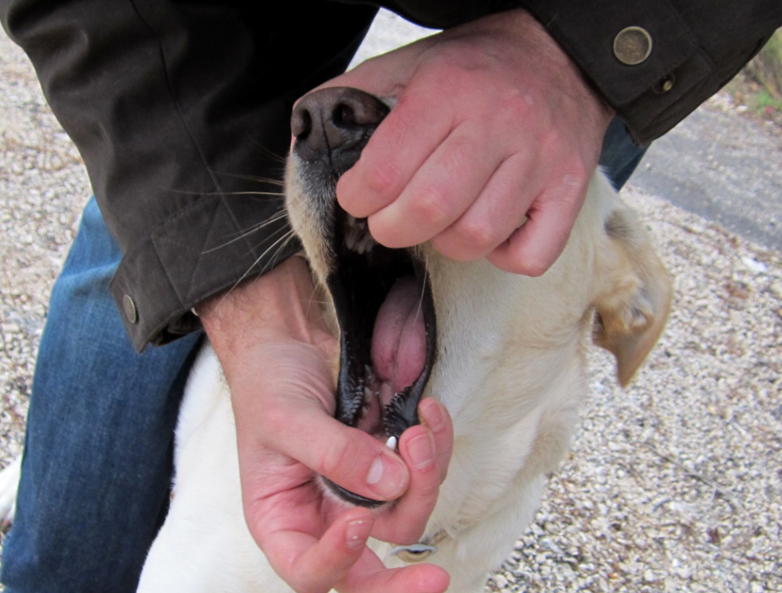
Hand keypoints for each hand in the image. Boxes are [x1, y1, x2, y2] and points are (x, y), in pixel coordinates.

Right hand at [199, 257, 452, 592]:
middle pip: (367, 571)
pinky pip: (421, 473)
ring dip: (425, 478)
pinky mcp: (385, 463)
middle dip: (403, 575)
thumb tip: (390, 484)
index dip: (337, 560)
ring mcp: (358, 491)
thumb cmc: (267, 384)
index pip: (309, 571)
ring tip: (419, 430)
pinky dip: (435, 446)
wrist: (287, 345)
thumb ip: (334, 453)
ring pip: (405, 515)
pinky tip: (429, 414)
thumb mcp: (286, 417)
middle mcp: (322, 515)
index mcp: (282, 518)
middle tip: (435, 574)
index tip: (358, 519)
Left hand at [317, 9, 612, 275]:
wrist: (560, 54)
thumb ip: (351, 96)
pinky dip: (503, 256)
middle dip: (393, 230)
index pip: (385, 171)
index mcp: (446, 91)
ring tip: (442, 222)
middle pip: (430, 209)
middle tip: (390, 222)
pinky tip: (491, 232)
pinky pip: (531, 254)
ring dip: (446, 243)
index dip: (358, 199)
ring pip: (478, 236)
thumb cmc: (473, 69)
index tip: (359, 198)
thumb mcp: (407, 63)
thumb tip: (304, 141)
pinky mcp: (569, 189)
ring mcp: (539, 159)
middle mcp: (497, 123)